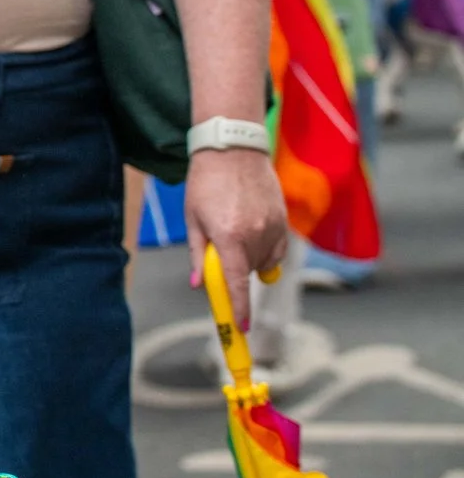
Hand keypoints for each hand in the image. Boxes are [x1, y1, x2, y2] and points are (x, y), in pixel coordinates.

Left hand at [186, 147, 289, 328]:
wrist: (233, 150)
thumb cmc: (205, 183)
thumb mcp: (193, 219)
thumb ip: (200, 255)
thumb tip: (200, 285)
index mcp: (229, 237)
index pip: (236, 283)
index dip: (237, 308)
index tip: (240, 328)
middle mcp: (255, 236)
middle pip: (248, 274)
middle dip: (234, 270)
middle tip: (219, 246)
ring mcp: (274, 229)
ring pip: (263, 263)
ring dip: (249, 259)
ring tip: (233, 228)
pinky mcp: (284, 221)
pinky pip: (277, 251)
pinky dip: (265, 251)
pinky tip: (252, 230)